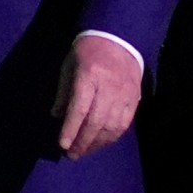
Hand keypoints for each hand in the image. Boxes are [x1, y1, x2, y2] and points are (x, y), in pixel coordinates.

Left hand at [53, 37, 142, 160]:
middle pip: (96, 121)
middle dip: (82, 141)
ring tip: (84, 152)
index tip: (62, 145)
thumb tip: (56, 116)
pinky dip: (112, 137)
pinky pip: (124, 123)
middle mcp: (109, 86)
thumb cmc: (88, 51)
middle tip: (72, 155)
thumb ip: (63, 91)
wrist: (119, 38)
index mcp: (89, 75)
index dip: (70, 129)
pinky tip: (101, 143)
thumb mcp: (69, 65)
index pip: (79, 108)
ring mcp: (125, 93)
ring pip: (111, 126)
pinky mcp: (135, 98)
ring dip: (97, 143)